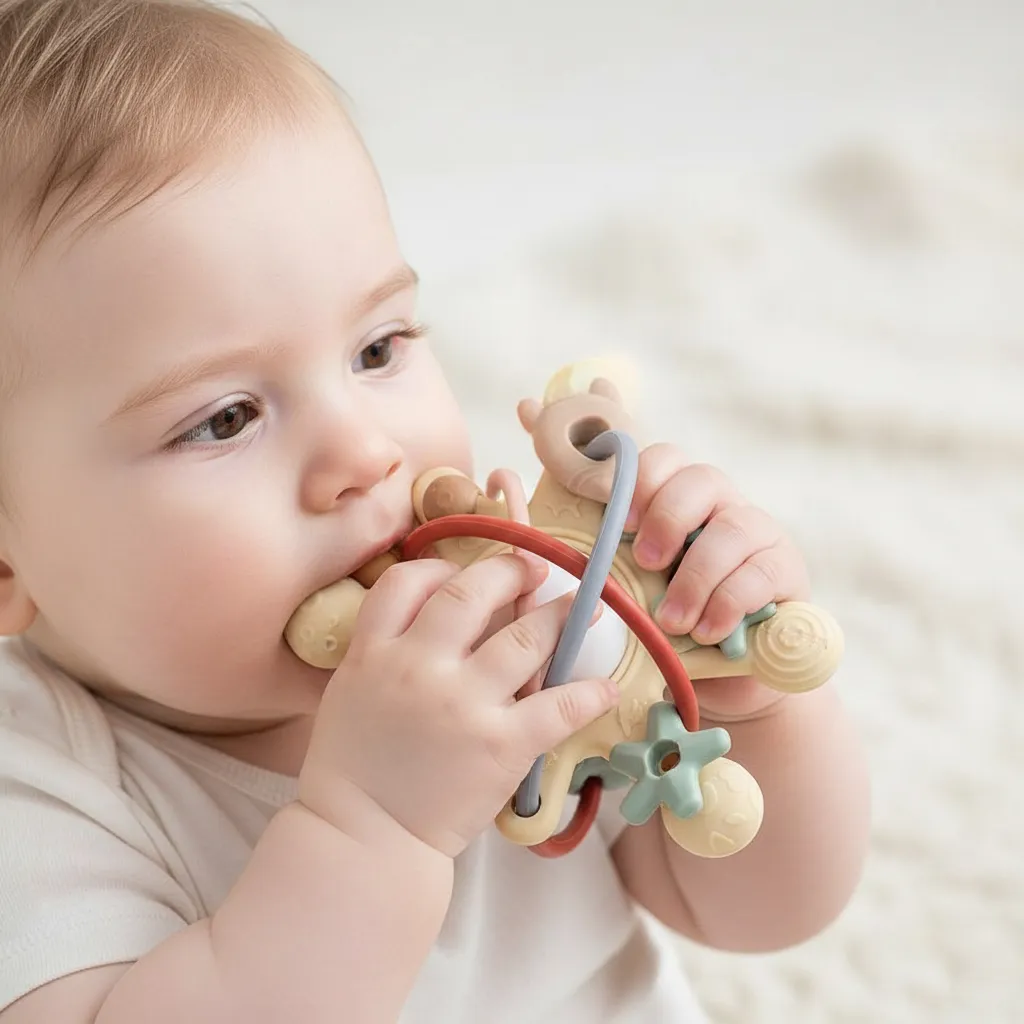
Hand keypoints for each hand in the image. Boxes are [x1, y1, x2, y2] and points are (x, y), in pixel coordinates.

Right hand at [298, 553, 620, 858]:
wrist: (363, 839)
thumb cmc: (352, 770)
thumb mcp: (351, 692)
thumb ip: (386, 650)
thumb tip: (436, 618)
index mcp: (375, 652)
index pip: (406, 582)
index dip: (439, 566)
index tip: (461, 570)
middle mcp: (419, 666)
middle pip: (471, 592)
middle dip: (511, 571)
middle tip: (535, 568)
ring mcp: (463, 703)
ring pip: (525, 638)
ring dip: (563, 616)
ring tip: (587, 605)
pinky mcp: (501, 743)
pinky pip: (557, 706)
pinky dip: (588, 694)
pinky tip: (606, 688)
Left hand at [625, 444, 810, 719]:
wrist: (723, 677)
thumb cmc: (666, 623)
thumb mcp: (632, 589)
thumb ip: (603, 561)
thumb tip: (553, 539)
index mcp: (678, 498)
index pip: (665, 459)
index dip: (642, 480)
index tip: (621, 524)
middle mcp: (722, 505)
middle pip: (702, 479)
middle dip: (668, 518)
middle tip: (645, 563)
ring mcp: (759, 534)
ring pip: (733, 529)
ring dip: (695, 577)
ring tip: (671, 621)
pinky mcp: (787, 571)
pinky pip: (761, 573)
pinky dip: (727, 603)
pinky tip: (706, 631)